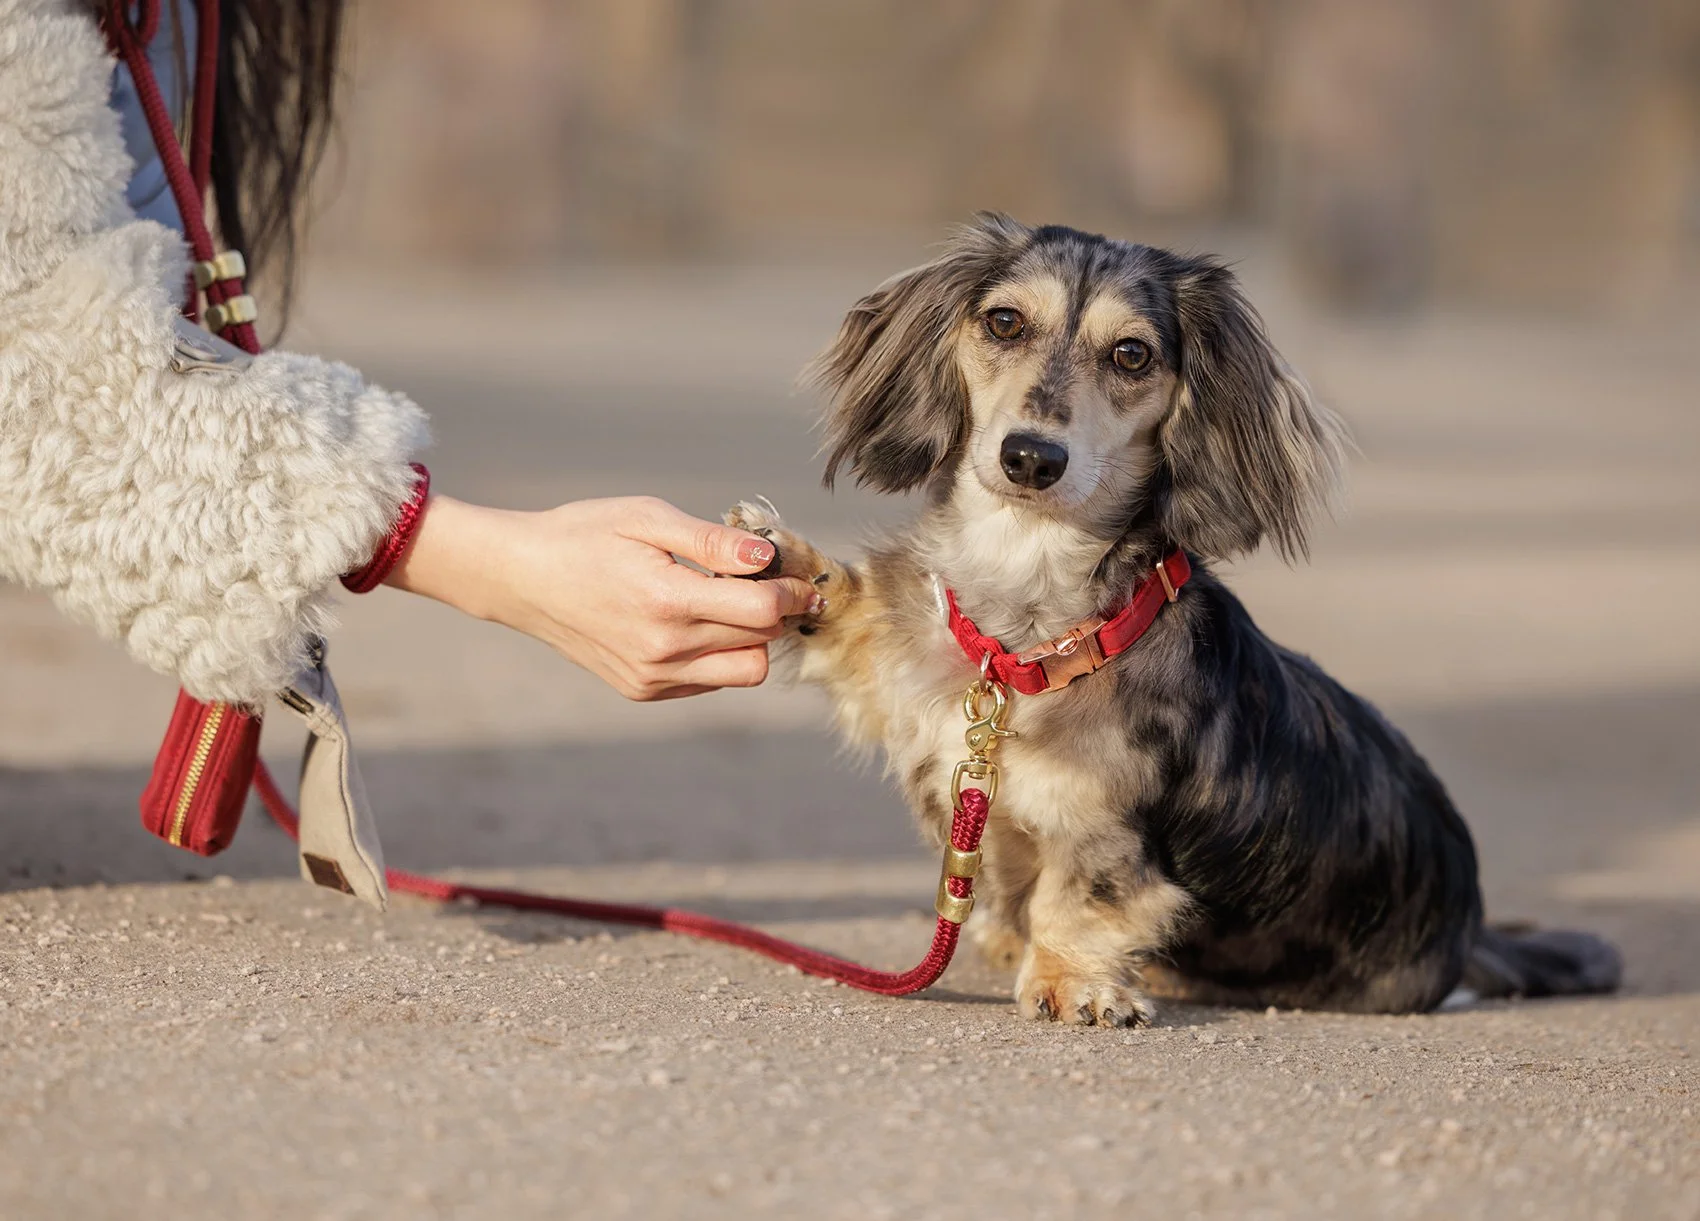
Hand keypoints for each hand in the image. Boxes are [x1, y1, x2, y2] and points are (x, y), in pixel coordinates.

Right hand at [386, 494, 818, 699]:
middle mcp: (663, 649)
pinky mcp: (642, 690)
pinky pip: (708, 682)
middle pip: (759, 644)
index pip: (761, 611)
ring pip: (741, 673)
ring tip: (732, 604)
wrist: (520, 578)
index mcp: (667, 600)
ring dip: (750, 641)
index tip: (803, 579)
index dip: (791, 593)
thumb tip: (766, 555)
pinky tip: (696, 622)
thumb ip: (712, 541)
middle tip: (770, 585)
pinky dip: (717, 656)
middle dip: (776, 615)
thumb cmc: (585, 535)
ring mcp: (652, 676)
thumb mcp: (647, 519)